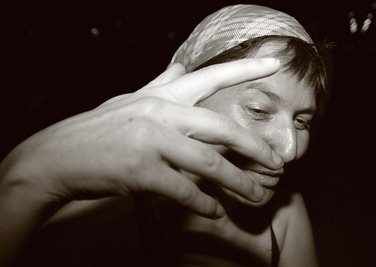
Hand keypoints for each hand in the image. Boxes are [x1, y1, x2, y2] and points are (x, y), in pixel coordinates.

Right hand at [1, 58, 281, 218]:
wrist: (59, 156)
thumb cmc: (100, 129)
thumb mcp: (132, 100)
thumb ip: (160, 83)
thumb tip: (182, 64)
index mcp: (161, 97)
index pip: (209, 77)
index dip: (244, 68)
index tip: (275, 63)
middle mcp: (159, 113)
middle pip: (221, 127)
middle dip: (254, 146)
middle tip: (278, 162)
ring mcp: (150, 141)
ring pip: (208, 163)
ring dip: (237, 183)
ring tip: (257, 196)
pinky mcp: (140, 170)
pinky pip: (183, 190)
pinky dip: (203, 203)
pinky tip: (215, 212)